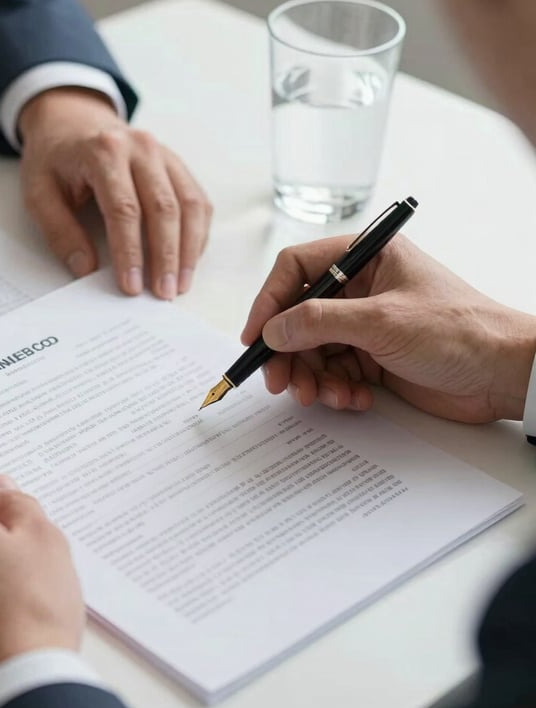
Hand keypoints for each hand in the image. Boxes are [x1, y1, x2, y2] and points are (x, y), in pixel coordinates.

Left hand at [19, 88, 211, 298]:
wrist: (72, 120)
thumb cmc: (55, 159)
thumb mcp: (38, 192)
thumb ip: (60, 231)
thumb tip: (85, 268)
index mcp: (104, 151)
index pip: (124, 209)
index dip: (130, 251)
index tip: (131, 285)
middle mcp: (141, 148)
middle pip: (163, 208)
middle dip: (165, 256)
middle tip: (163, 293)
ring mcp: (164, 155)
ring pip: (189, 205)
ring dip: (188, 249)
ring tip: (179, 285)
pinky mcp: (177, 166)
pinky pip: (197, 202)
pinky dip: (197, 234)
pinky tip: (188, 261)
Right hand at [242, 234, 535, 422]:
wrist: (502, 375)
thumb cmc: (456, 331)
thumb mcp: (380, 321)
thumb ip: (318, 322)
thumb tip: (272, 330)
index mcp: (365, 258)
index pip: (296, 270)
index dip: (270, 302)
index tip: (256, 336)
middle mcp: (359, 288)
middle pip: (298, 317)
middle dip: (288, 352)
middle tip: (280, 382)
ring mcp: (364, 325)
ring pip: (312, 350)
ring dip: (312, 377)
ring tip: (324, 397)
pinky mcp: (371, 358)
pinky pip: (333, 372)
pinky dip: (335, 389)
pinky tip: (354, 399)